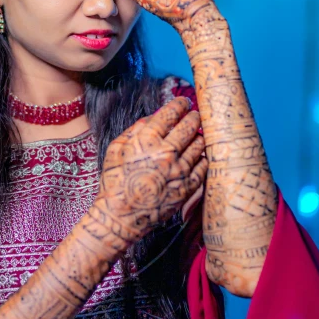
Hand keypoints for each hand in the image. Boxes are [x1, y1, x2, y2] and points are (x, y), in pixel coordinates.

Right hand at [91, 96, 207, 243]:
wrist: (121, 216)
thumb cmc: (115, 181)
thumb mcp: (115, 149)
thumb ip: (134, 130)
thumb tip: (152, 118)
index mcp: (147, 140)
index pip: (170, 114)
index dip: (179, 104)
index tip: (183, 102)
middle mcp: (166, 152)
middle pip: (190, 125)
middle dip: (194, 116)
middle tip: (194, 115)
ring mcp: (179, 170)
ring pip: (199, 144)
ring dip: (200, 135)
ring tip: (197, 134)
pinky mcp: (188, 187)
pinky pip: (203, 165)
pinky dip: (202, 157)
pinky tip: (198, 154)